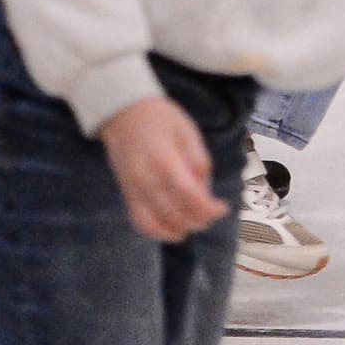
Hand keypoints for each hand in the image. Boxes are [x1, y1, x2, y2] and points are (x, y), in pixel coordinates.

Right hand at [98, 94, 226, 239]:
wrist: (122, 113)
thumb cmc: (160, 119)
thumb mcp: (188, 132)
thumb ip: (198, 162)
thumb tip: (206, 192)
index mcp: (163, 160)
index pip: (187, 195)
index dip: (207, 208)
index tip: (223, 207)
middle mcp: (145, 179)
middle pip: (173, 213)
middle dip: (199, 220)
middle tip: (214, 213)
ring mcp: (133, 189)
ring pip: (156, 223)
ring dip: (181, 228)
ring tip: (197, 221)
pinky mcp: (126, 194)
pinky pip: (139, 222)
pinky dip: (158, 231)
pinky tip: (175, 229)